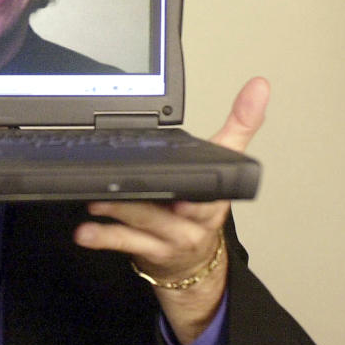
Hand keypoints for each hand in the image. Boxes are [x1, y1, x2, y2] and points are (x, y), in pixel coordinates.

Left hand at [73, 77, 269, 343]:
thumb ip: (241, 124)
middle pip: (165, 212)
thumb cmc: (203, 204)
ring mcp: (168, 238)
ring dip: (116, 213)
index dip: (193, 201)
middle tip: (117, 191)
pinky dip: (103, 237)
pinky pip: (125, 243)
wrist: (195, 259)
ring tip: (93, 201)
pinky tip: (85, 232)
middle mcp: (192, 222)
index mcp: (212, 199)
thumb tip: (260, 85)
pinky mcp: (147, 250)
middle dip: (141, 203)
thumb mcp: (226, 162)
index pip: (206, 197)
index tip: (180, 200)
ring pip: (141, 226)